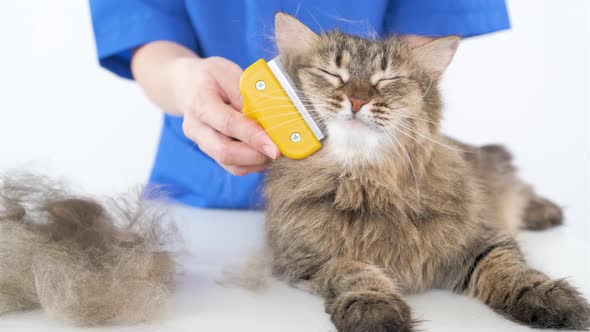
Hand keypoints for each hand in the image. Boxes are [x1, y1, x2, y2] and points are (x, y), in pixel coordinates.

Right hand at [172, 56, 279, 175]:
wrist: (186, 85)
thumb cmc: (211, 77)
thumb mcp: (229, 73)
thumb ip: (247, 95)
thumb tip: (269, 117)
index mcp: (200, 103)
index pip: (228, 124)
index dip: (254, 137)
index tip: (275, 148)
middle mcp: (196, 127)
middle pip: (224, 152)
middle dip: (256, 156)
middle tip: (278, 151)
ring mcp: (201, 143)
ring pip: (229, 164)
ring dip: (255, 162)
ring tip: (272, 150)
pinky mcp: (210, 152)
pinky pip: (232, 166)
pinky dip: (251, 164)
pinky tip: (263, 152)